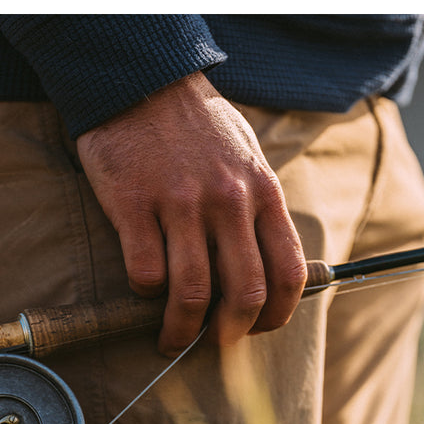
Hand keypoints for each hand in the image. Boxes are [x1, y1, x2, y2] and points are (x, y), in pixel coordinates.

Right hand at [76, 72, 306, 355]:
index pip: (288, 272)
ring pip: (191, 293)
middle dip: (230, 334)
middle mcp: (228, 202)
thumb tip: (266, 266)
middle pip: (243, 293)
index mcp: (262, 192)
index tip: (260, 329)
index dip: (279, 315)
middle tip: (213, 344)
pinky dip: (144, 292)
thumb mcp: (247, 157)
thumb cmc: (197, 125)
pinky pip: (145, 272)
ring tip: (170, 340)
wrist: (141, 80)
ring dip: (181, 330)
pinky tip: (143, 289)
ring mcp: (180, 204)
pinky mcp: (134, 205)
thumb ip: (259, 208)